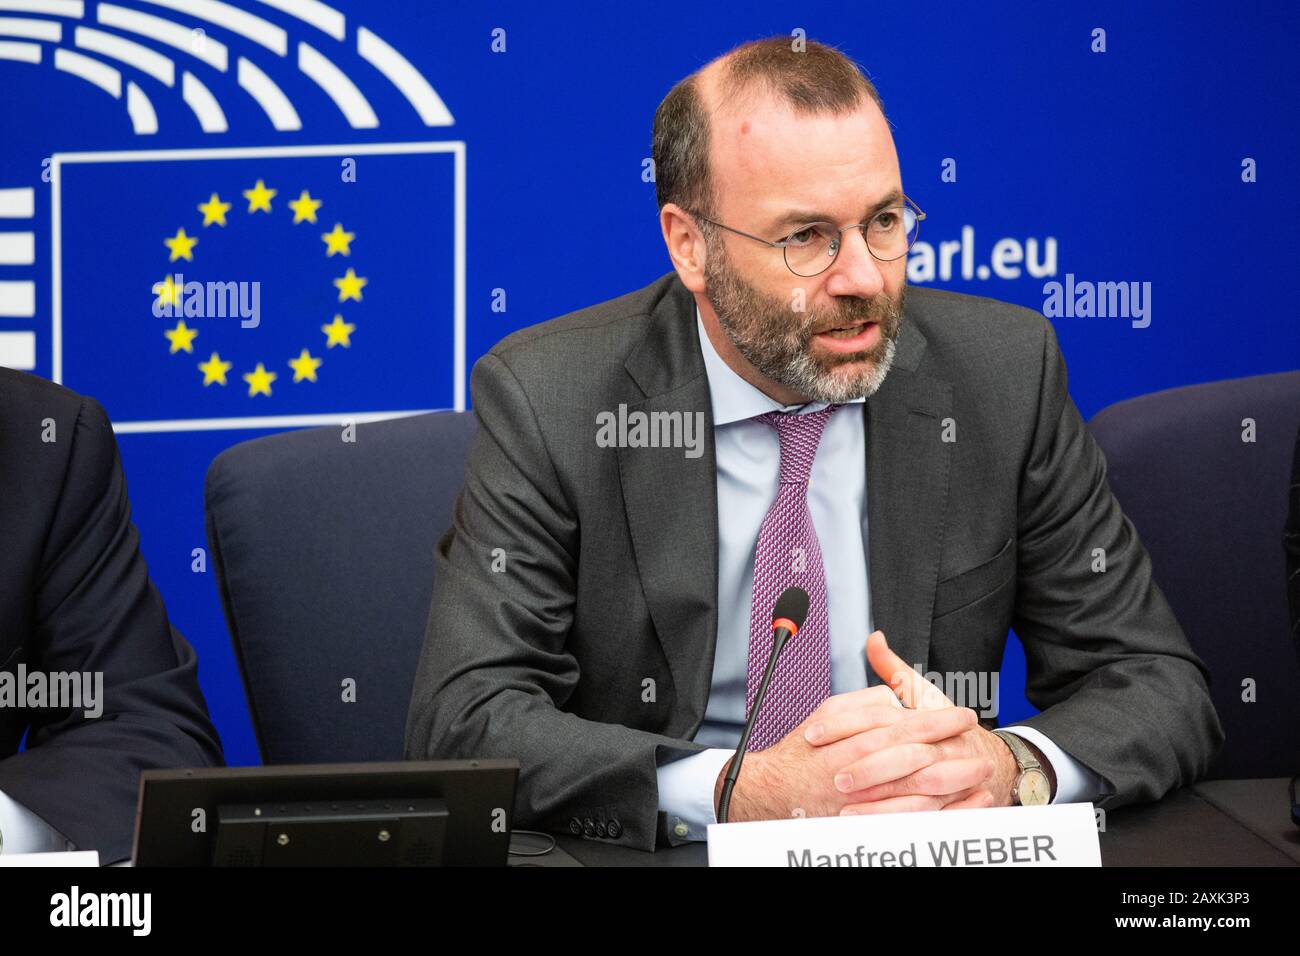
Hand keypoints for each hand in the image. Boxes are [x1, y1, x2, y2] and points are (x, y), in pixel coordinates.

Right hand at [714, 684, 986, 822]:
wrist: (775, 791)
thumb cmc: (803, 753)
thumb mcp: (828, 713)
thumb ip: (862, 700)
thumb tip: (892, 694)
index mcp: (852, 738)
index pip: (901, 724)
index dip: (936, 719)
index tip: (961, 714)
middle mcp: (859, 769)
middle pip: (913, 756)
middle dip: (951, 747)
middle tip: (978, 739)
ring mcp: (865, 799)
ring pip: (916, 790)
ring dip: (954, 780)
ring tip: (982, 769)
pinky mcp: (869, 821)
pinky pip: (913, 818)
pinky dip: (943, 812)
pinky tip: (966, 803)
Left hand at [810, 630, 1019, 812]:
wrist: (987, 760)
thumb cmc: (946, 727)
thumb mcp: (922, 694)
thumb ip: (893, 669)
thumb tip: (874, 639)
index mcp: (929, 718)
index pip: (886, 721)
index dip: (848, 726)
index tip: (815, 734)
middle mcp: (942, 748)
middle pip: (904, 758)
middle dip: (867, 767)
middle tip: (832, 774)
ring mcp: (949, 779)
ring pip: (915, 792)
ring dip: (878, 800)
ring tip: (841, 804)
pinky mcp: (948, 805)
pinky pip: (920, 818)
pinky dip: (892, 820)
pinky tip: (861, 820)